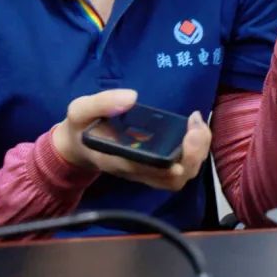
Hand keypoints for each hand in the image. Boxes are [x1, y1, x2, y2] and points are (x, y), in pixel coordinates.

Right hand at [51, 89, 212, 190]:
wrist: (77, 145)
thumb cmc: (81, 128)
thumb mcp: (80, 110)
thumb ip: (101, 103)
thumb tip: (132, 97)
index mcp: (116, 160)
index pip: (149, 169)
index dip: (174, 158)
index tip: (188, 132)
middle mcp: (134, 171)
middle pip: (172, 179)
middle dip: (193, 155)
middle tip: (197, 126)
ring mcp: (145, 172)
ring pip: (179, 178)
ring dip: (196, 155)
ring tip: (198, 126)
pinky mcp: (152, 168)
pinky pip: (177, 170)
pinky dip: (192, 153)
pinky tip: (193, 128)